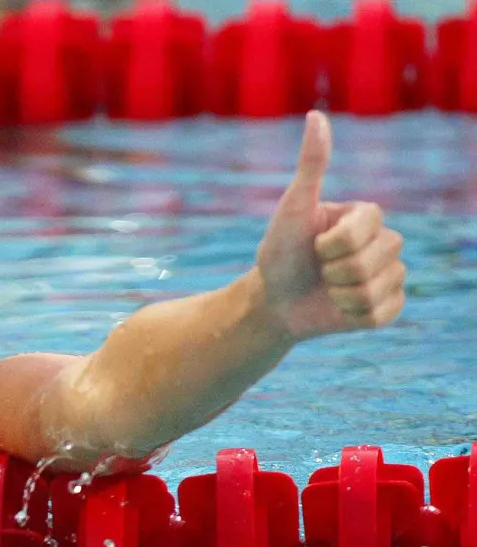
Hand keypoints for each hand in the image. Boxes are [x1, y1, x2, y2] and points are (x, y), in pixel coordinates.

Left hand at [256, 111, 405, 340]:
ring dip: (340, 293)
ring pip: (377, 288)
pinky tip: (338, 307)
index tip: (314, 244)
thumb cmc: (279, 251)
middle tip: (318, 269)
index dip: (333, 242)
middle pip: (377, 258)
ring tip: (326, 287)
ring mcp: (390, 275)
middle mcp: (385, 242)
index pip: (368, 227)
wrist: (272, 300)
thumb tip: (316, 115)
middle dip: (335, 269)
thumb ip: (312, 164)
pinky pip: (382, 313)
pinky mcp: (388, 307)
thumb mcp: (292, 207)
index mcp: (367, 216)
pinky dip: (352, 314)